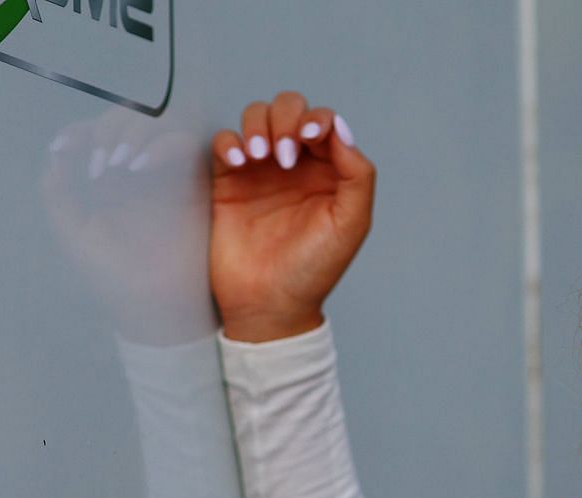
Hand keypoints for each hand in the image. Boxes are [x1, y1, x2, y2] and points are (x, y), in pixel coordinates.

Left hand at [42, 107, 216, 345]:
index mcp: (114, 178)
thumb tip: (58, 149)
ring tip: (118, 164)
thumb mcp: (73, 231)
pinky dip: (163, 144)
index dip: (83, 131)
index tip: (65, 147)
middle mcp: (144, 168)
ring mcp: (173, 171)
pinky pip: (188, 140)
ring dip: (137, 130)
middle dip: (110, 129)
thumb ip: (57, 190)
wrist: (154, 306)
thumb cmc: (114, 275)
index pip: (100, 131)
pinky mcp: (199, 180)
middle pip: (130, 115)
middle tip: (99, 167)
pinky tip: (138, 168)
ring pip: (162, 117)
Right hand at [210, 92, 374, 341]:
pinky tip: (238, 163)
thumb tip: (341, 129)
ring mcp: (260, 171)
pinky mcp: (228, 182)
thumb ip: (357, 174)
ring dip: (258, 127)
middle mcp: (294, 165)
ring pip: (256, 118)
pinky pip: (224, 143)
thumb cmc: (312, 270)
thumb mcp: (351, 223)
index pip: (323, 122)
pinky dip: (229, 143)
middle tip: (282, 157)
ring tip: (260, 158)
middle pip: (288, 109)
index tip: (309, 138)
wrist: (269, 304)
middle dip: (286, 120)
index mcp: (327, 170)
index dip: (316, 119)